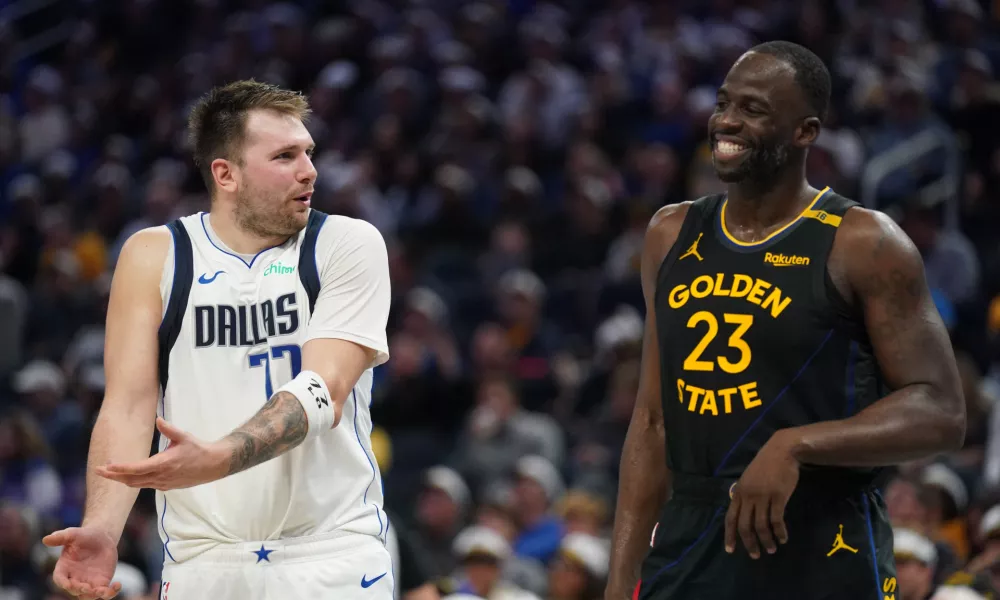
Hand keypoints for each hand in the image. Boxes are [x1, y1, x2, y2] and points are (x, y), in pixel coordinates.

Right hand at [42, 527, 121, 599]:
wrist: (101, 538)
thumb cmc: (83, 536)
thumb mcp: (72, 534)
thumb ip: (60, 537)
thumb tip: (45, 539)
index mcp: (64, 568)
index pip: (59, 579)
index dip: (62, 583)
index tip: (67, 584)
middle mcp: (74, 578)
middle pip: (74, 590)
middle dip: (79, 590)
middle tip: (86, 587)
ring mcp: (88, 582)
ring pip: (88, 596)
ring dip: (94, 595)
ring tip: (103, 590)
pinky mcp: (101, 583)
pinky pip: (105, 593)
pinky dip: (110, 593)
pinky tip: (117, 585)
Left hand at [96, 417, 228, 490]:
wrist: (213, 465)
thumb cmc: (199, 449)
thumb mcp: (184, 437)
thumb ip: (169, 429)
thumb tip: (158, 419)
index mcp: (163, 464)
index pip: (135, 468)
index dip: (119, 468)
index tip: (106, 466)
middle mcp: (161, 476)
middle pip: (131, 479)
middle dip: (114, 476)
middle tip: (98, 470)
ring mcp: (163, 483)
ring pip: (137, 484)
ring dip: (122, 480)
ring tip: (109, 474)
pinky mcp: (167, 486)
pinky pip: (146, 485)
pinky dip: (134, 482)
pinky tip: (128, 478)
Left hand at [724, 430, 800, 558]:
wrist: (782, 450)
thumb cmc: (766, 464)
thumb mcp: (749, 478)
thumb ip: (745, 494)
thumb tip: (743, 511)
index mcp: (739, 492)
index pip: (730, 518)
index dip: (729, 535)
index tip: (730, 550)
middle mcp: (748, 496)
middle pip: (744, 525)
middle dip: (749, 543)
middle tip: (755, 555)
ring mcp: (763, 496)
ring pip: (761, 526)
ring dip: (766, 540)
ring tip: (772, 549)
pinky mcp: (778, 497)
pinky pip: (777, 520)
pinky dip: (780, 532)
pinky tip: (783, 538)